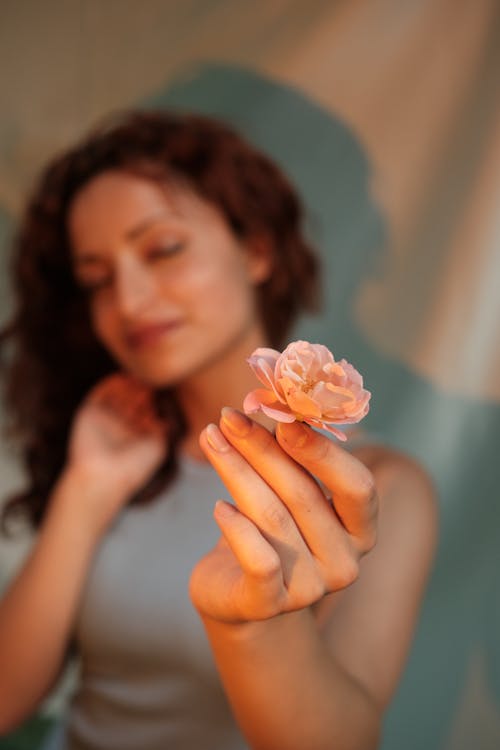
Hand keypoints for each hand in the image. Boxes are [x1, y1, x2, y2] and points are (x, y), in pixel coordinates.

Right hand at [64, 373, 167, 531]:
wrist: (102, 476)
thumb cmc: (134, 466)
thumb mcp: (159, 445)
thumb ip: (167, 424)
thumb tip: (171, 405)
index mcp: (139, 431)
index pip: (150, 405)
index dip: (158, 398)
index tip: (165, 398)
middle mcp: (122, 422)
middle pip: (136, 395)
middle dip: (144, 390)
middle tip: (151, 391)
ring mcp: (107, 416)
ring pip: (120, 390)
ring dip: (131, 385)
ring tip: (140, 387)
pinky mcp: (90, 411)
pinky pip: (102, 391)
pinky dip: (113, 383)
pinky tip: (124, 381)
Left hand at [190, 408, 377, 622]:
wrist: (239, 591)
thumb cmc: (271, 528)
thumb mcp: (288, 489)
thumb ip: (292, 453)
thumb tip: (275, 401)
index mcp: (361, 529)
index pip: (358, 486)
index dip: (323, 451)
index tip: (286, 419)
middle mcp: (344, 561)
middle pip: (303, 494)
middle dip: (261, 449)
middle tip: (229, 417)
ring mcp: (310, 588)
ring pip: (272, 517)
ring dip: (236, 471)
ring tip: (210, 438)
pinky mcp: (269, 604)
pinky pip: (258, 561)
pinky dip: (236, 528)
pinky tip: (218, 506)